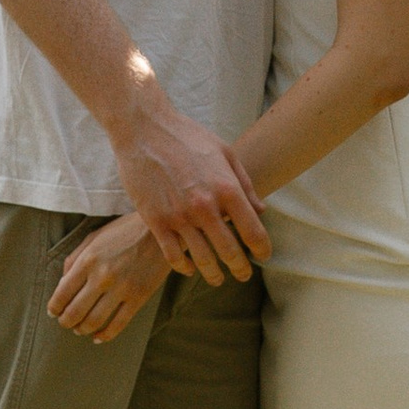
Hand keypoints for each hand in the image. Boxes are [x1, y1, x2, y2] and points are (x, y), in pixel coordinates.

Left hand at [50, 214, 172, 343]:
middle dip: (65, 322)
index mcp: (88, 260)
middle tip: (65, 323)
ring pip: (94, 321)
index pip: (62, 294)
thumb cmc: (124, 232)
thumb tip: (62, 283)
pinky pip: (118, 325)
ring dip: (82, 330)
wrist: (161, 231)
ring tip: (80, 329)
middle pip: (75, 312)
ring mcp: (122, 288)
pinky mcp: (139, 297)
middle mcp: (102, 276)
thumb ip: (75, 259)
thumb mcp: (95, 237)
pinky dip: (104, 336)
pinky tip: (98, 337)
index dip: (54, 308)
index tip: (53, 312)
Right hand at [115, 93, 270, 280]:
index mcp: (226, 188)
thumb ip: (244, 184)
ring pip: (202, 259)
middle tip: (244, 275)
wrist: (144, 129)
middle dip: (240, 268)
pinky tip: (190, 268)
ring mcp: (179, 216)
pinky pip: (173, 255)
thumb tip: (261, 210)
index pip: (253, 231)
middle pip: (230, 252)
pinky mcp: (155, 221)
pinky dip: (184, 267)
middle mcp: (205, 206)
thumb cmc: (187, 137)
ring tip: (218, 279)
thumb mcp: (224, 152)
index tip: (264, 255)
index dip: (262, 248)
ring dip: (213, 275)